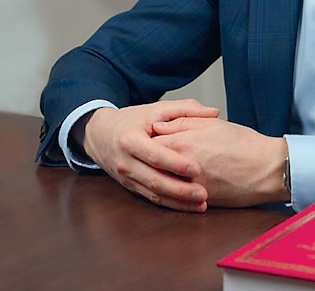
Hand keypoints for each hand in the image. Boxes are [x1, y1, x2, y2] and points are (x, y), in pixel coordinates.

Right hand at [80, 99, 218, 211]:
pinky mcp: (130, 186)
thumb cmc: (131, 121)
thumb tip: (213, 112)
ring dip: (178, 201)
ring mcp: (127, 177)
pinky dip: (171, 203)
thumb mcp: (156, 109)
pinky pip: (151, 198)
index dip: (175, 163)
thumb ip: (185, 109)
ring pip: (153, 193)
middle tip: (203, 193)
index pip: (154, 154)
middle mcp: (126, 161)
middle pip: (154, 179)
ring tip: (201, 204)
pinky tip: (188, 206)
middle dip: (180, 190)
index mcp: (130, 139)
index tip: (196, 169)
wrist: (100, 134)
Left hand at [151, 117, 288, 207]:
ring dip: (158, 179)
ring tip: (160, 172)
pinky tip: (174, 188)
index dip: (146, 141)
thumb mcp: (212, 124)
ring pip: (162, 183)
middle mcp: (182, 166)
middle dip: (148, 162)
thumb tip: (159, 126)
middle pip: (152, 165)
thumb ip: (182, 122)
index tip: (145, 139)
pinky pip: (177, 198)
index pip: (152, 142)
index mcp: (183, 142)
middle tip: (147, 157)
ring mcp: (190, 185)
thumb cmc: (244, 144)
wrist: (268, 169)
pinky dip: (172, 194)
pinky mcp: (200, 200)